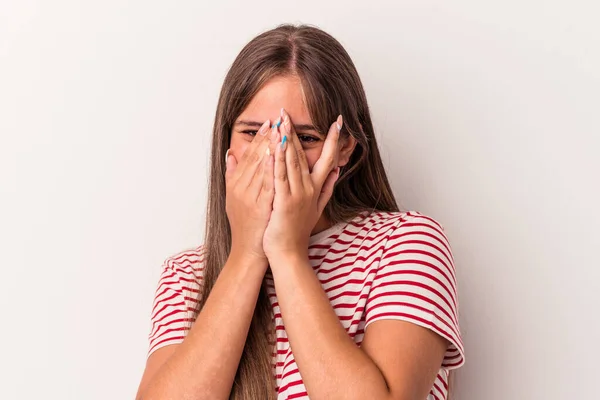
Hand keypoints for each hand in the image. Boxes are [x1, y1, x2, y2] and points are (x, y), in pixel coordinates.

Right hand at [225, 119, 275, 261]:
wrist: (249, 250)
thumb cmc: (244, 225)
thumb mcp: (232, 198)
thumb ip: (231, 174)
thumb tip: (230, 154)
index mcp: (237, 184)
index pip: (249, 155)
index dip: (259, 138)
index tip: (269, 122)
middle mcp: (242, 188)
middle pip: (255, 157)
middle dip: (267, 137)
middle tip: (278, 118)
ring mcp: (251, 196)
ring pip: (261, 167)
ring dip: (271, 147)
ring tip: (281, 130)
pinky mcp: (261, 206)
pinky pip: (268, 184)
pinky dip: (273, 169)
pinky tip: (280, 156)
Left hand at [263, 109, 340, 260]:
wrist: (289, 253)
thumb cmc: (299, 231)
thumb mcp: (318, 208)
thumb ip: (327, 188)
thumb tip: (338, 171)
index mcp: (316, 188)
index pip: (328, 158)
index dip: (333, 139)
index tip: (338, 121)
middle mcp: (309, 189)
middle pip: (303, 155)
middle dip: (296, 131)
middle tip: (288, 111)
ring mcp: (297, 194)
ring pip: (291, 161)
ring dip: (286, 139)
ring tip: (281, 120)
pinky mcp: (283, 201)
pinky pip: (279, 176)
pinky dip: (277, 160)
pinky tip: (275, 145)